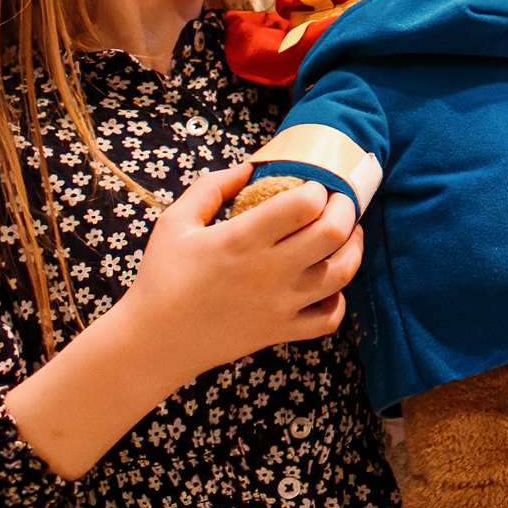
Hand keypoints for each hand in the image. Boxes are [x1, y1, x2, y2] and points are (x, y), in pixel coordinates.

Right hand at [149, 162, 357, 357]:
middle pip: (333, 233)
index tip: (311, 186)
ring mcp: (280, 305)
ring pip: (342, 273)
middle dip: (345, 209)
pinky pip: (330, 318)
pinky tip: (328, 285)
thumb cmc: (162, 276)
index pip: (304, 204)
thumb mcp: (175, 222)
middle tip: (338, 203)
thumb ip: (211, 188)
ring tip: (345, 235)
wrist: (154, 340)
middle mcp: (268, 271)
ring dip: (352, 248)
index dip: (317, 188)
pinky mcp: (282, 331)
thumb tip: (249, 167)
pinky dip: (338, 300)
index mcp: (242, 239)